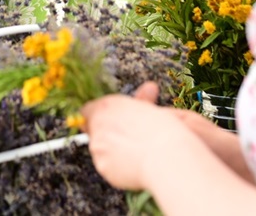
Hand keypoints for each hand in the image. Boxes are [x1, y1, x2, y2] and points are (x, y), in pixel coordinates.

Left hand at [82, 84, 197, 191]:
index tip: (111, 122)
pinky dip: (116, 167)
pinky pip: (106, 166)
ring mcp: (98, 146)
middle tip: (129, 138)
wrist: (166, 158)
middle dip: (107, 134)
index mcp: (109, 106)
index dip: (99, 117)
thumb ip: (143, 101)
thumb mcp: (154, 109)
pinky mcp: (102, 166)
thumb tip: (149, 87)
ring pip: (100, 148)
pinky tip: (134, 164)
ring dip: (112, 150)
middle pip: (94, 129)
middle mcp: (98, 124)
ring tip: (135, 152)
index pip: (89, 110)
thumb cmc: (163, 132)